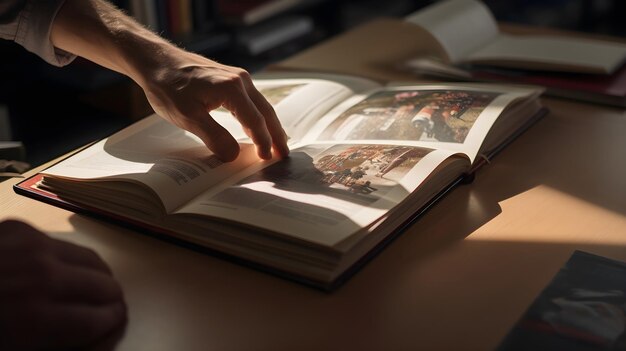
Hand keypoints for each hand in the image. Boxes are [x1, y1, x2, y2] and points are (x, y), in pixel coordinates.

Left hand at [0, 220, 125, 350]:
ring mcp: (33, 247)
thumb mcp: (13, 349)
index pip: (104, 318)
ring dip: (98, 278)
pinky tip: (58, 272)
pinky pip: (64, 245)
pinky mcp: (20, 229)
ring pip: (93, 260)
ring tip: (94, 290)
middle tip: (108, 311)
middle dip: (112, 303)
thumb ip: (58, 343)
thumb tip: (98, 335)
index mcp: (38, 318)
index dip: (113, 326)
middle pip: (107, 286)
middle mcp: (44, 277)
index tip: (113, 327)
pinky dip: (69, 261)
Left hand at [138, 50, 289, 161]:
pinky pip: (252, 100)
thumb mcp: (188, 117)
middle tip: (283, 155)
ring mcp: (237, 77)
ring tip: (277, 143)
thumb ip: (214, 137)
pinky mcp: (230, 78)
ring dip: (270, 125)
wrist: (155, 60)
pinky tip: (258, 125)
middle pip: (266, 112)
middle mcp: (240, 80)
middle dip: (276, 134)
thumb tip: (234, 156)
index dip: (263, 142)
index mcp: (232, 89)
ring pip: (261, 105)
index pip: (255, 121)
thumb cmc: (168, 86)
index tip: (266, 160)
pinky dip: (259, 116)